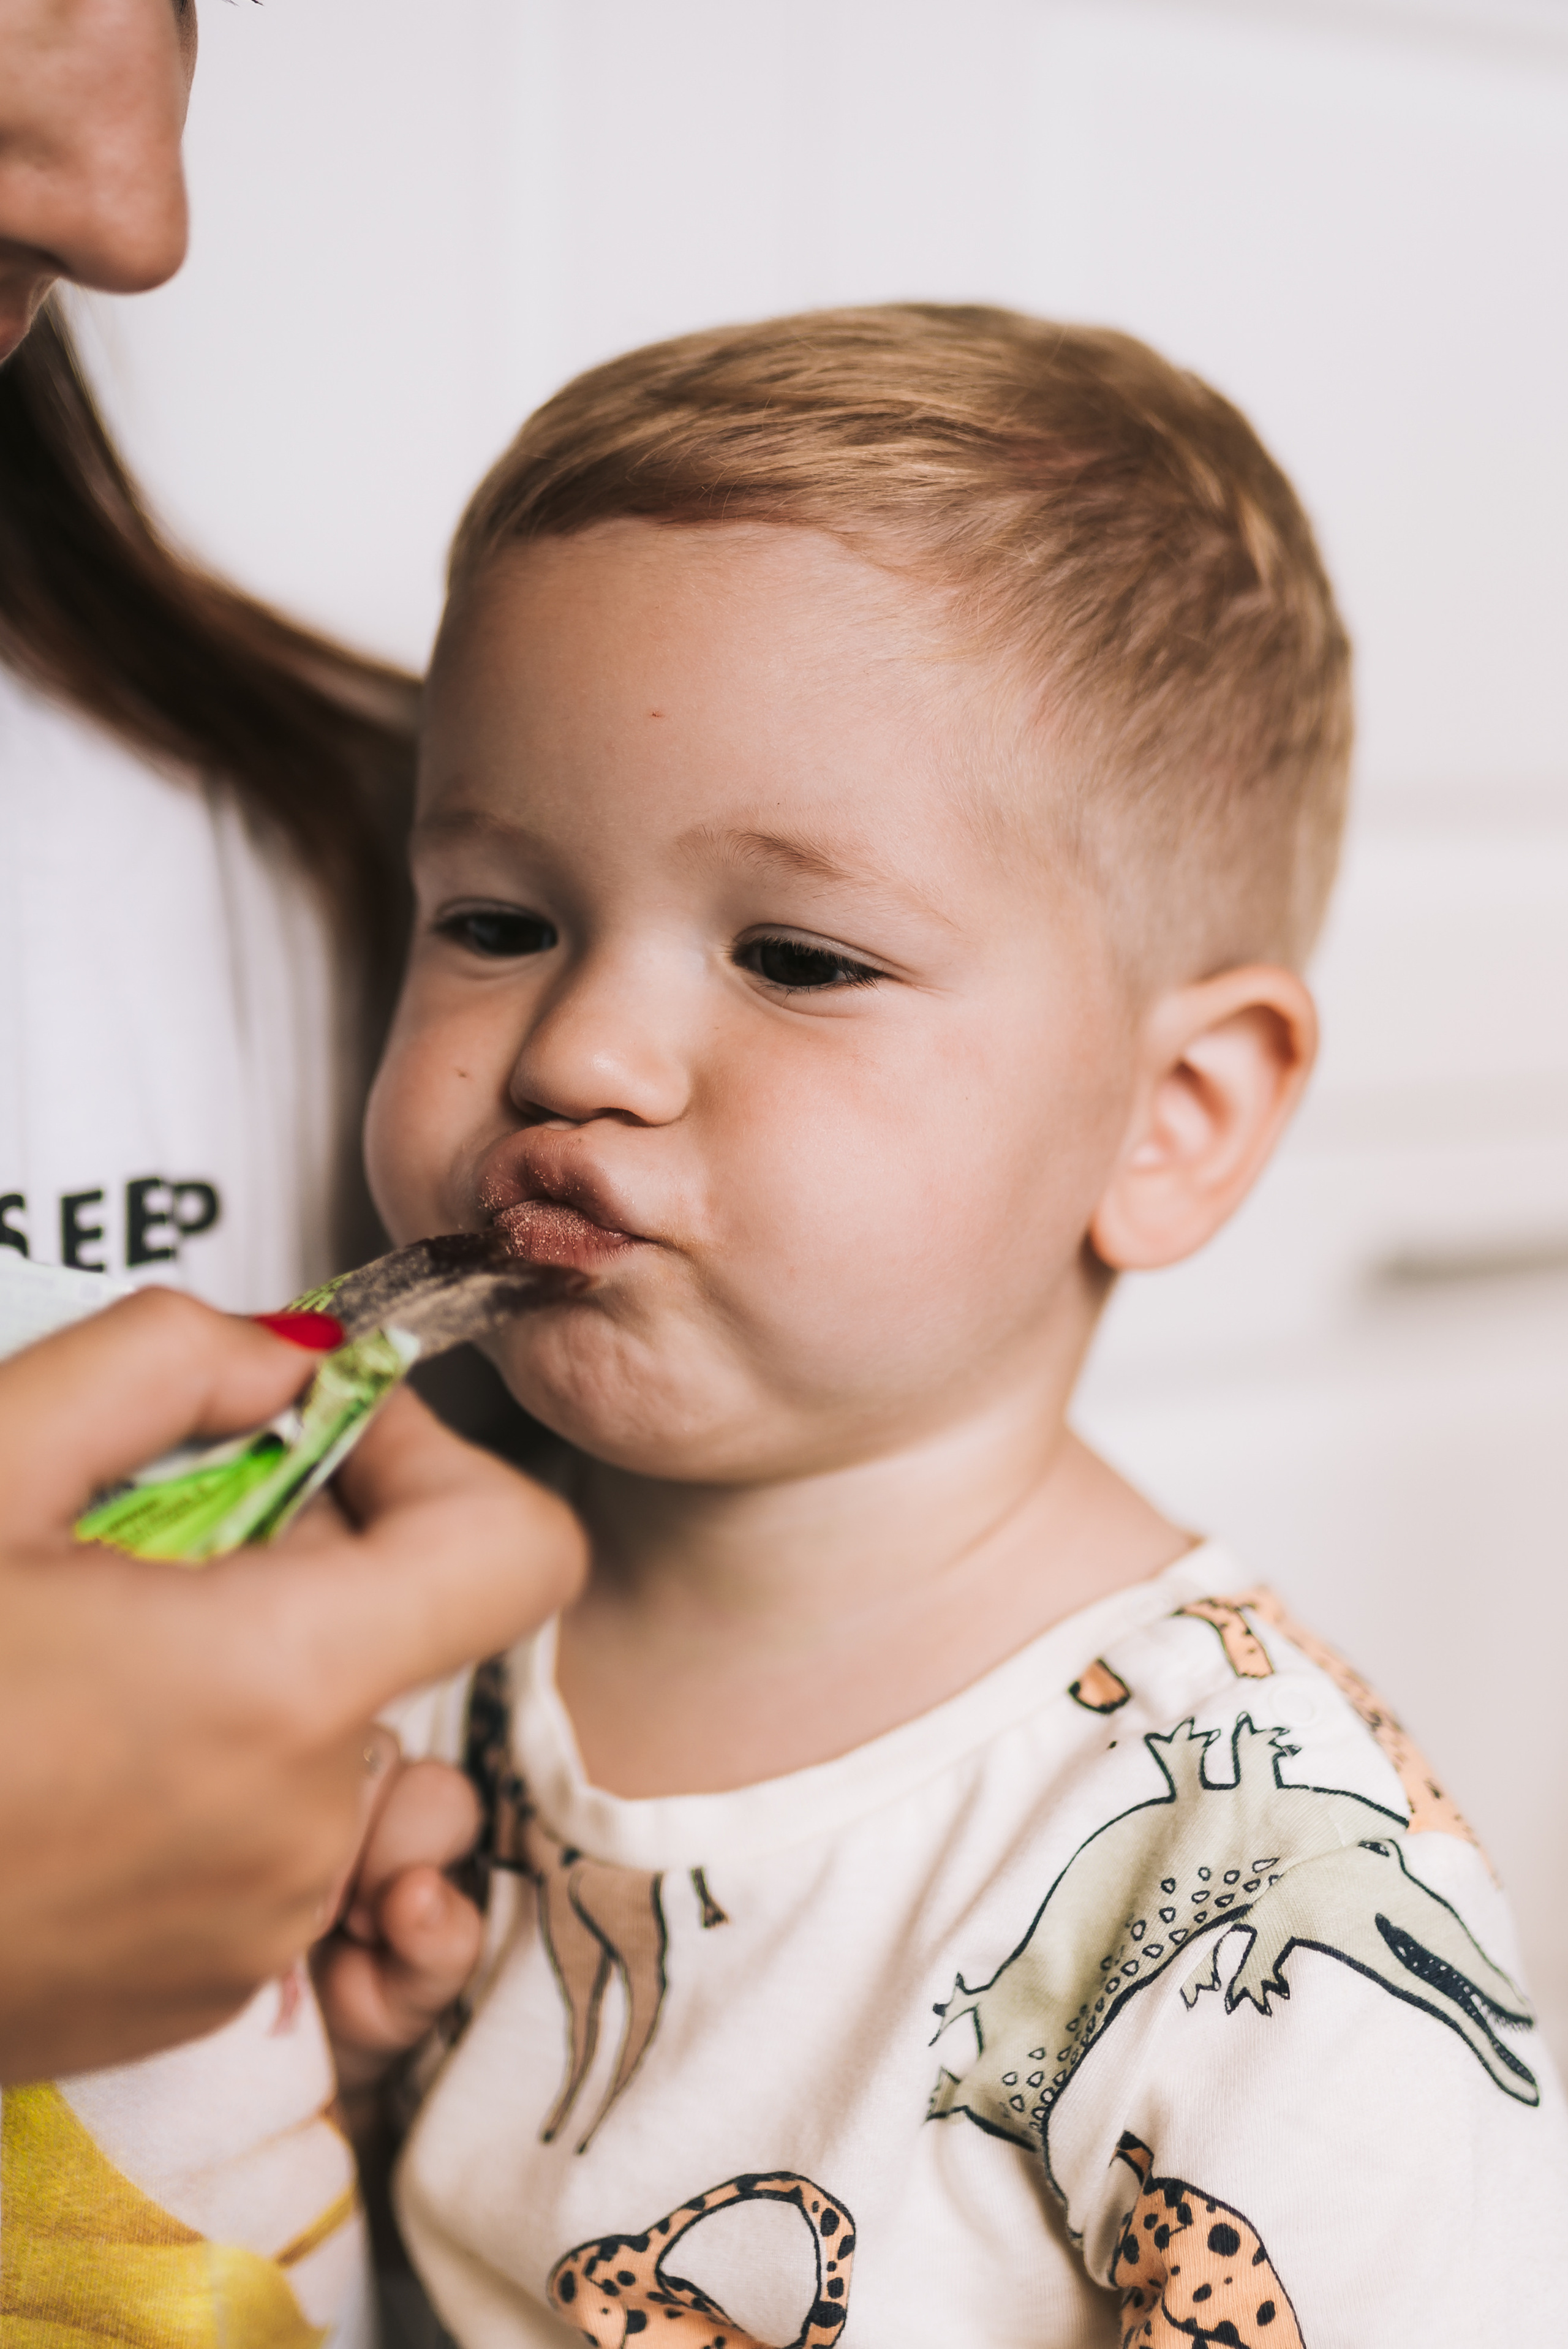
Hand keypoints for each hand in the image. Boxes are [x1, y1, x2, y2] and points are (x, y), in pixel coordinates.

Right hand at [0, 1287, 583, 2083]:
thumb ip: (163, 1361)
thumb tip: (289, 1360)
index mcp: (276, 1682)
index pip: (521, 1552)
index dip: (442, 1464)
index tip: (330, 1436)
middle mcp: (299, 1826)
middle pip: (402, 1635)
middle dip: (307, 1557)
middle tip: (145, 1535)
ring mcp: (257, 1931)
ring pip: (327, 1738)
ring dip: (246, 1670)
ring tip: (84, 1655)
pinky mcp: (203, 1998)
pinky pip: (266, 1844)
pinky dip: (206, 1780)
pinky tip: (67, 1759)